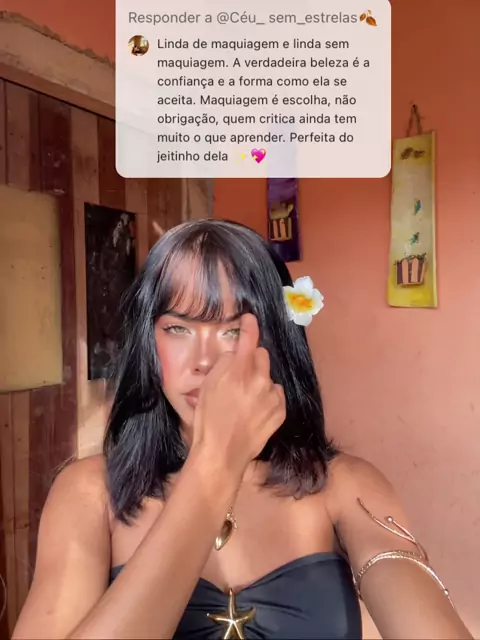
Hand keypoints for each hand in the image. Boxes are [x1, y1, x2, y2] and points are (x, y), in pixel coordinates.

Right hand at [191, 314, 285, 476]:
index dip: (249, 326)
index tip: (250, 318)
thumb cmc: (209, 421)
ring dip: (260, 381)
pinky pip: (276, 394)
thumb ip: (223, 365)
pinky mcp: (280, 411)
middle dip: (252, 360)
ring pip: (269, 377)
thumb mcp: (207, 387)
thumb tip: (233, 356)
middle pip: (262, 355)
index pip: (248, 340)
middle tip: (240, 375)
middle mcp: (259, 380)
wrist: (223, 453)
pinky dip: (268, 398)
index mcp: (238, 372)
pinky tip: (255, 410)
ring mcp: (272, 396)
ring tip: (246, 400)